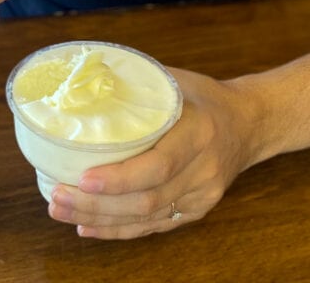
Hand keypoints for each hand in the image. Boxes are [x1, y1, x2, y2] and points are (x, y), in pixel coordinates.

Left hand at [47, 68, 254, 239]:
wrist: (251, 123)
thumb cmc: (207, 97)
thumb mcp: (177, 81)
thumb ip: (139, 85)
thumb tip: (87, 80)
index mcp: (200, 132)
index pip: (158, 165)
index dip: (119, 178)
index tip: (82, 177)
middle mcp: (203, 169)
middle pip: (146, 200)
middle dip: (96, 203)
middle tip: (57, 196)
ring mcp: (202, 195)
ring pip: (146, 218)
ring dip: (100, 219)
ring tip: (61, 211)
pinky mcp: (197, 210)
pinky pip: (154, 226)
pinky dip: (119, 230)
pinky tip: (88, 226)